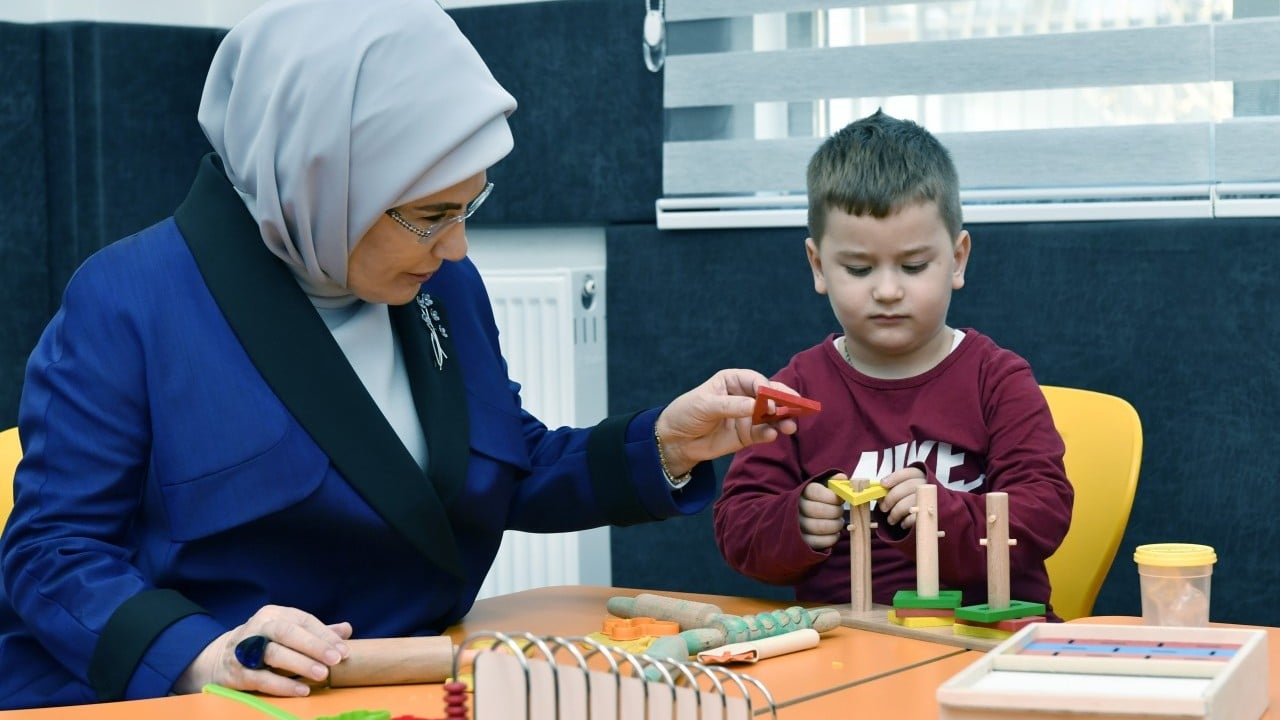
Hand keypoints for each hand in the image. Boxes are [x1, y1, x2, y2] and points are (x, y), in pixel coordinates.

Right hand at [173, 605, 352, 695]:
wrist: (220, 659)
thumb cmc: (264, 644)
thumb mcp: (287, 633)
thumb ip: (315, 632)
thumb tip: (346, 629)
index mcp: (274, 614)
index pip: (303, 620)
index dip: (324, 635)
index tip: (343, 650)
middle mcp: (258, 627)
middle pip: (287, 632)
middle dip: (314, 645)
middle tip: (336, 659)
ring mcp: (245, 649)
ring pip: (273, 653)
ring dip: (300, 664)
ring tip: (322, 674)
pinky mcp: (237, 672)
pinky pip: (261, 678)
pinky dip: (282, 685)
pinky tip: (301, 691)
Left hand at [654, 369, 799, 474]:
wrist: (676, 440)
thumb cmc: (686, 413)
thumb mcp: (705, 406)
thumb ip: (730, 406)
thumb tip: (755, 407)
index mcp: (733, 380)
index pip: (756, 381)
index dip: (766, 389)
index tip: (771, 401)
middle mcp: (744, 396)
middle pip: (770, 396)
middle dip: (785, 400)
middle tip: (798, 406)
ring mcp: (748, 416)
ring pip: (771, 416)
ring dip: (783, 419)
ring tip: (790, 426)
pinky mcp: (747, 435)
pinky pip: (763, 433)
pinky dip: (771, 434)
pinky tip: (775, 434)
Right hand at [798, 481, 844, 550]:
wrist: (800, 518)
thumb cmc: (817, 501)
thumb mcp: (823, 488)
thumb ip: (833, 482)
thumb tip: (843, 478)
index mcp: (802, 492)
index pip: (815, 492)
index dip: (832, 497)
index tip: (840, 500)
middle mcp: (796, 509)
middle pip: (818, 510)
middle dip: (836, 512)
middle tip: (840, 512)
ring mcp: (797, 526)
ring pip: (820, 526)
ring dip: (835, 525)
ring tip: (838, 522)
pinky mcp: (802, 542)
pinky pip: (819, 541)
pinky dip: (831, 538)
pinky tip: (834, 533)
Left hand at [877, 466, 927, 528]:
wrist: (930, 512)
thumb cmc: (910, 498)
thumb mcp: (902, 490)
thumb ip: (892, 489)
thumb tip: (877, 495)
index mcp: (918, 476)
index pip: (907, 473)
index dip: (894, 478)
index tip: (883, 484)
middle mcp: (926, 485)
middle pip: (907, 487)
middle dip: (891, 498)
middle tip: (883, 508)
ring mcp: (930, 498)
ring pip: (909, 503)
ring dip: (896, 512)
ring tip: (891, 519)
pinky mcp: (930, 513)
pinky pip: (915, 516)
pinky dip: (906, 521)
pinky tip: (902, 524)